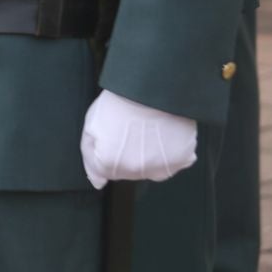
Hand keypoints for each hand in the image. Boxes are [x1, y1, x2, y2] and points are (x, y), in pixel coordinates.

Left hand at [80, 89, 197, 188]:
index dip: (107, 150)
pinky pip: (175, 161)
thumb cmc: (119, 103)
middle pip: (128, 171)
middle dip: (126, 154)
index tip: (113, 136)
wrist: (151, 88)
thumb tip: (98, 182)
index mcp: (110, 164)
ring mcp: (160, 167)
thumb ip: (90, 156)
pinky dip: (170, 151)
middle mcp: (135, 171)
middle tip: (130, 130)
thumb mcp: (92, 125)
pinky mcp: (182, 159)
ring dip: (149, 155)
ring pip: (151, 168)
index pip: (104, 171)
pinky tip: (164, 132)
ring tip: (148, 130)